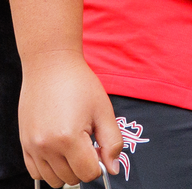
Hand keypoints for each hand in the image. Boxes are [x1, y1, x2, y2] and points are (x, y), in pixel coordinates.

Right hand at [19, 51, 122, 187]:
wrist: (51, 67)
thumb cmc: (79, 83)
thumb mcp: (103, 110)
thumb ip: (112, 141)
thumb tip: (113, 168)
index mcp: (69, 138)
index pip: (88, 173)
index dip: (100, 164)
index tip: (101, 149)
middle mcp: (47, 147)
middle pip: (71, 178)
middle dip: (85, 166)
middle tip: (89, 143)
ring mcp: (32, 147)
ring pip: (53, 179)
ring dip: (67, 169)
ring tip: (75, 145)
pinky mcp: (24, 145)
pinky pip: (36, 172)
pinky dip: (50, 168)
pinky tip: (60, 150)